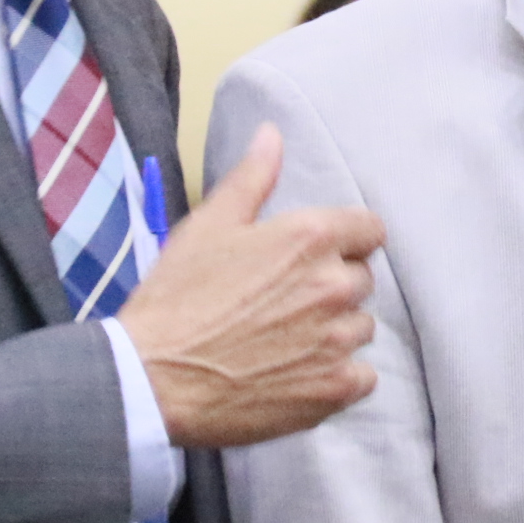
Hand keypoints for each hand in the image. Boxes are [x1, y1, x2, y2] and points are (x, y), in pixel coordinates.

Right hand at [116, 124, 382, 448]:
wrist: (152, 378)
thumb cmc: (176, 298)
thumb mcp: (209, 225)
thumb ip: (252, 178)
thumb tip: (272, 134)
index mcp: (311, 238)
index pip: (371, 230)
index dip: (347, 241)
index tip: (318, 256)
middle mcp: (334, 286)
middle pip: (363, 280)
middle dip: (333, 285)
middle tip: (286, 302)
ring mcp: (338, 341)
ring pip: (361, 328)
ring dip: (335, 331)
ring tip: (286, 340)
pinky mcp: (333, 388)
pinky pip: (361, 376)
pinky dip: (338, 376)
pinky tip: (299, 374)